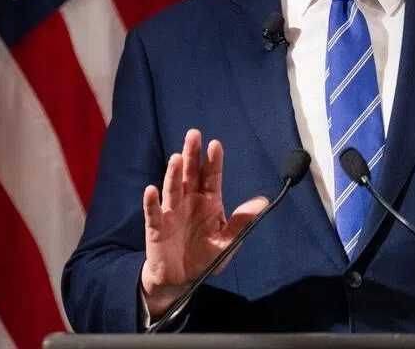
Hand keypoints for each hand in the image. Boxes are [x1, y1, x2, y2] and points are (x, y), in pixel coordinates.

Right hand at [140, 129, 268, 317]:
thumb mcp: (227, 241)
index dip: (213, 161)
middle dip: (191, 155)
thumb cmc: (205, 256)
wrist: (182, 279)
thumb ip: (242, 222)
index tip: (215, 144)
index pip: (211, 177)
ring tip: (176, 158)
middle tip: (193, 135)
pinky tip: (151, 190)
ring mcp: (171, 212)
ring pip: (172, 188)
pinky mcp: (156, 226)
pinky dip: (151, 202)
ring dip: (173, 173)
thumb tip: (263, 201)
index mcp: (208, 201)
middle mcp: (189, 201)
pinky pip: (153, 212)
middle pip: (190, 174)